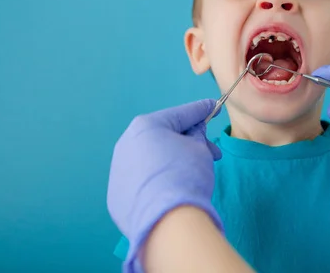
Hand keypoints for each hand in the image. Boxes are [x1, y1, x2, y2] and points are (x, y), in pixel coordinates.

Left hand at [107, 99, 222, 264]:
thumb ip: (197, 134)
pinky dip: (157, 181)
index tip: (213, 106)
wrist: (165, 222)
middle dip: (190, 142)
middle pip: (164, 137)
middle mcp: (126, 143)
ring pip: (152, 159)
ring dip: (172, 161)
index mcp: (146, 126)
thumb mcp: (200, 148)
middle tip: (213, 154)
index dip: (202, 110)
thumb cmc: (186, 175)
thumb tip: (194, 132)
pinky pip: (142, 181)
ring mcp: (118, 170)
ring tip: (192, 173)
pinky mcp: (117, 195)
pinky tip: (172, 191)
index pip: (181, 114)